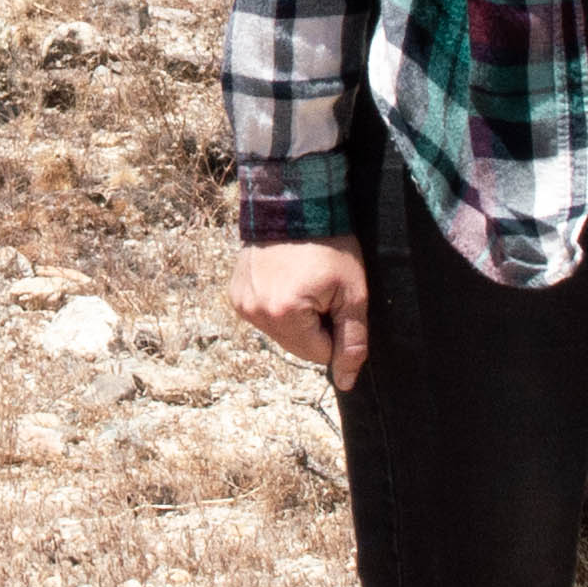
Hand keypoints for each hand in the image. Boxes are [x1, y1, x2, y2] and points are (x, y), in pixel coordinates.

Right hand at [234, 238, 373, 390]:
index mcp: (284, 316)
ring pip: (280, 333)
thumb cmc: (330, 246)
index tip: (335, 298)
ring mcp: (242, 303)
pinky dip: (276, 305)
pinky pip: (263, 316)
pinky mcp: (235, 293)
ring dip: (294, 317)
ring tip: (301, 281)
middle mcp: (256, 314)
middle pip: (298, 347)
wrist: (295, 203)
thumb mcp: (352, 293)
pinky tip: (284, 279)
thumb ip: (352, 340)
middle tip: (320, 288)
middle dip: (314, 326)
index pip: (320, 354)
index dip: (335, 328)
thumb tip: (347, 383)